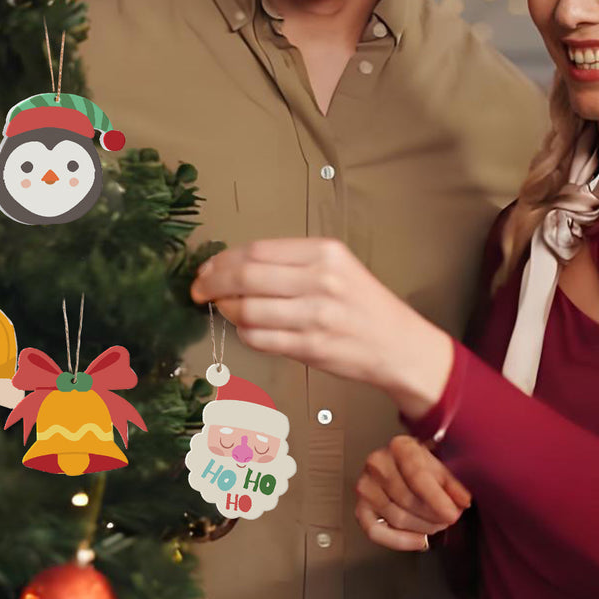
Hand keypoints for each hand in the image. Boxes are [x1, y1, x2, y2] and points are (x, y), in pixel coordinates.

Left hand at [190, 238, 453, 415]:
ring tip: (223, 309)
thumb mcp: (337, 267)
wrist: (400, 345)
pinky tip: (245, 328)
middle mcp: (320, 280)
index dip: (223, 260)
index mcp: (325, 253)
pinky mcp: (311, 348)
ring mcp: (316, 316)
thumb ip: (291, 263)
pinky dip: (244, 333)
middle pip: (246, 276)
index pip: (257, 250)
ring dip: (227, 310)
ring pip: (248, 309)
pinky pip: (260, 339)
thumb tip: (234, 266)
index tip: (207, 268)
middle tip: (199, 290)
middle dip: (212, 283)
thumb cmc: (365, 305)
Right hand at [355, 435, 471, 551]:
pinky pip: (376, 532)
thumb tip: (462, 501)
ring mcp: (366, 486)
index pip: (416, 476)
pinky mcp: (361, 507)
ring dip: (423, 528)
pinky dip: (400, 541)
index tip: (452, 514)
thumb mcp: (442, 464)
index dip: (436, 499)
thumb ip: (454, 483)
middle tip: (448, 519)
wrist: (403, 465)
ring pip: (397, 518)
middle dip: (433, 516)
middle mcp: (377, 463)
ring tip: (436, 524)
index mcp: (399, 446)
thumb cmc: (423, 465)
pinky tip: (419, 540)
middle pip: (407, 500)